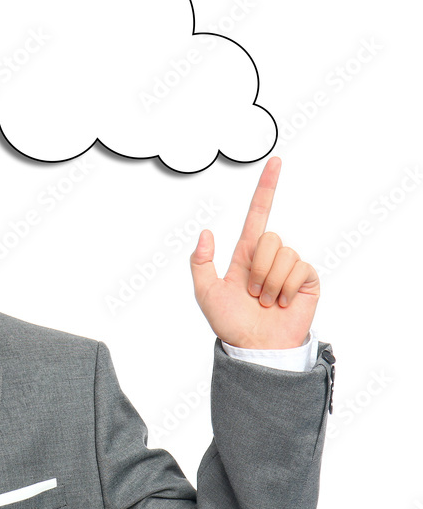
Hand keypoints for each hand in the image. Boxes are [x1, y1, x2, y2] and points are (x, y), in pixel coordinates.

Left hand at [189, 156, 318, 348]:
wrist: (255, 346)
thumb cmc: (229, 322)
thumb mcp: (205, 292)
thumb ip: (200, 262)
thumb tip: (206, 232)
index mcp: (245, 253)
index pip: (258, 213)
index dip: (266, 187)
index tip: (275, 161)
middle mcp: (269, 256)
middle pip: (268, 238)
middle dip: (256, 268)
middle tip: (252, 293)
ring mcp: (290, 266)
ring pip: (283, 253)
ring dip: (270, 281)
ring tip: (266, 301)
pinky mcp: (307, 279)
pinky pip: (299, 268)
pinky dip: (286, 288)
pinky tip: (282, 303)